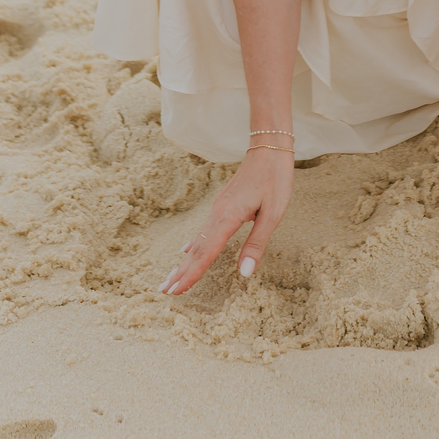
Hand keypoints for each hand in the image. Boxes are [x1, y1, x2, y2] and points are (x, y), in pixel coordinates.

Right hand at [160, 148, 293, 295]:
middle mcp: (218, 213)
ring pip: (198, 240)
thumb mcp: (273, 213)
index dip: (191, 274)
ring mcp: (218, 208)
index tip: (176, 292)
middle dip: (180, 272)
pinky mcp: (222, 204)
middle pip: (196, 249)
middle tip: (163, 291)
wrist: (269, 147)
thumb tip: (244, 274)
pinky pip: (204, 229)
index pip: (207, 253)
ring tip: (171, 278)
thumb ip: (257, 244)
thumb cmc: (275, 179)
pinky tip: (187, 251)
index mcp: (228, 217)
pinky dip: (194, 244)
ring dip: (185, 261)